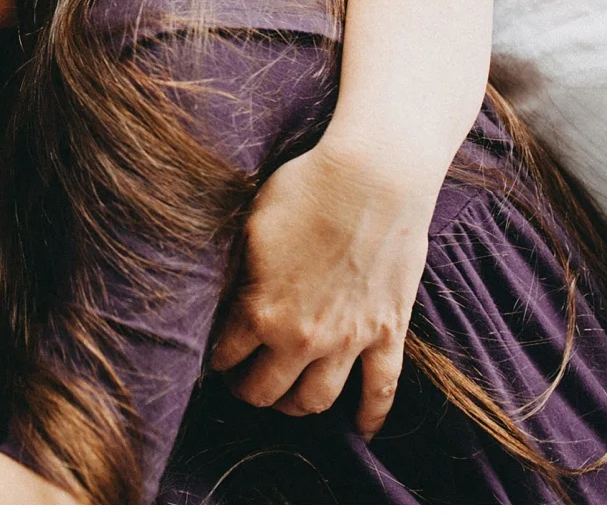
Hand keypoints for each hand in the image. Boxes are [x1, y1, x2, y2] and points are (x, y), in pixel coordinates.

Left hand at [208, 141, 432, 437]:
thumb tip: (226, 295)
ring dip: (295, 405)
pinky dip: (370, 417)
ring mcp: (349, 341)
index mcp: (260, 310)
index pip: (227, 354)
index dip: (218, 357)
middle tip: (245, 379)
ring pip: (316, 400)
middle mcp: (302, 337)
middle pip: (266, 390)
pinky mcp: (387, 333)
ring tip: (286, 397)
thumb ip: (238, 272)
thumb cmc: (306, 188)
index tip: (218, 354)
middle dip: (249, 389)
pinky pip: (381, 390)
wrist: (372, 176)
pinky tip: (360, 431)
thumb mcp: (249, 226)